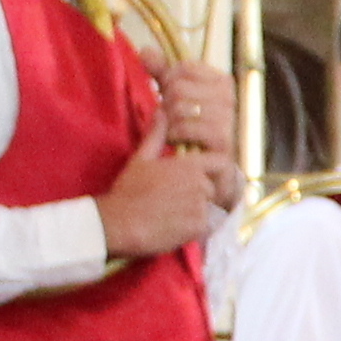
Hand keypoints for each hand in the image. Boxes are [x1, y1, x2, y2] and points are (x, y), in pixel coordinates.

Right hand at [95, 139, 224, 259]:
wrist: (119, 224)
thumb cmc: (128, 191)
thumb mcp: (141, 159)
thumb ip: (157, 135)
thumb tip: (161, 112)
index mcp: (189, 166)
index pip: (221, 162)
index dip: (215, 170)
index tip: (204, 177)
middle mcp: (200, 185)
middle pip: (212, 188)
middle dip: (200, 194)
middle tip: (176, 201)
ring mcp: (200, 207)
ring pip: (209, 209)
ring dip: (196, 212)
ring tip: (172, 215)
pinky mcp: (198, 228)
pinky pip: (205, 227)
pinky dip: (193, 228)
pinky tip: (173, 227)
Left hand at [151, 67, 242, 162]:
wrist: (210, 167)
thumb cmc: (192, 129)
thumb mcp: (176, 97)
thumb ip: (162, 73)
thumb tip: (145, 50)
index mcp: (223, 82)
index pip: (182, 68)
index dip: (167, 82)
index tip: (170, 97)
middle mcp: (230, 98)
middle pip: (178, 88)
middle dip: (166, 106)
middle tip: (171, 119)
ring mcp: (229, 120)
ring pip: (180, 108)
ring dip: (168, 123)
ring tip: (173, 132)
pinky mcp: (223, 143)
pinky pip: (186, 128)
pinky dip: (173, 136)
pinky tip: (176, 142)